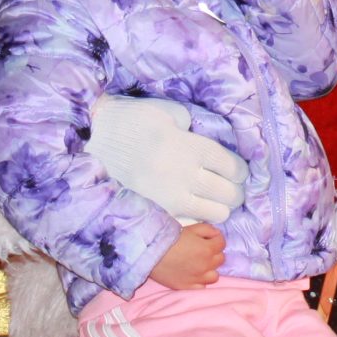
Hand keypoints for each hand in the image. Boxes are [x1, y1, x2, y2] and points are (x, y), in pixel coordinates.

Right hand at [84, 96, 243, 223]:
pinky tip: (194, 208)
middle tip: (230, 189)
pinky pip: (193, 223)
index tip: (238, 172)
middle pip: (230, 194)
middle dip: (235, 192)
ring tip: (214, 201)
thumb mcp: (168, 113)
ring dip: (220, 208)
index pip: (234, 168)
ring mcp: (172, 196)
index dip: (241, 173)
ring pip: (216, 214)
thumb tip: (206, 142)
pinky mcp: (159, 210)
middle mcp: (187, 174)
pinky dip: (199, 219)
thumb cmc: (132, 120)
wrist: (94, 140)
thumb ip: (193, 126)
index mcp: (193, 146)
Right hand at [151, 223, 225, 289]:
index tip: (208, 238)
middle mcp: (205, 265)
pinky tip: (193, 274)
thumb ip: (207, 230)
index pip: (222, 243)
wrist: (150, 252)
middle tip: (202, 249)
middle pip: (220, 259)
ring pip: (214, 276)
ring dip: (209, 269)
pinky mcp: (187, 287)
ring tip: (199, 264)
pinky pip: (202, 286)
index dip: (216, 239)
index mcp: (207, 249)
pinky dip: (200, 280)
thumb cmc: (169, 238)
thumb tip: (216, 234)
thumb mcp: (191, 228)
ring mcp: (197, 278)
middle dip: (213, 253)